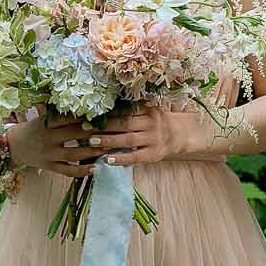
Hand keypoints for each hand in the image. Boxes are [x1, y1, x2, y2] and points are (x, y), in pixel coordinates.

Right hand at [7, 110, 100, 181]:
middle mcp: (47, 138)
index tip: (102, 114)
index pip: (67, 118)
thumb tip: (84, 104)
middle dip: (94, 132)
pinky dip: (82, 171)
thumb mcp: (42, 118)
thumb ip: (60, 114)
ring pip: (72, 153)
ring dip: (91, 151)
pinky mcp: (49, 167)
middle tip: (112, 131)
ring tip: (108, 149)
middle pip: (73, 134)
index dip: (84, 116)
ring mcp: (48, 154)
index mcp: (45, 122)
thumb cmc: (33, 128)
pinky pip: (67, 170)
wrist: (13, 146)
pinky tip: (96, 168)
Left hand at [81, 104, 218, 165]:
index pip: (125, 110)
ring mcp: (152, 139)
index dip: (107, 112)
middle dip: (103, 126)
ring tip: (91, 142)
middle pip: (124, 124)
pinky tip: (106, 159)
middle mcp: (150, 123)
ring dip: (108, 141)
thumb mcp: (148, 110)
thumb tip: (104, 105)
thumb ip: (132, 109)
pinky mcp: (152, 155)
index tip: (90, 113)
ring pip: (127, 140)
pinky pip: (134, 157)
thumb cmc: (157, 121)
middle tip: (85, 127)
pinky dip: (120, 158)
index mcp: (147, 110)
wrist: (180, 134)